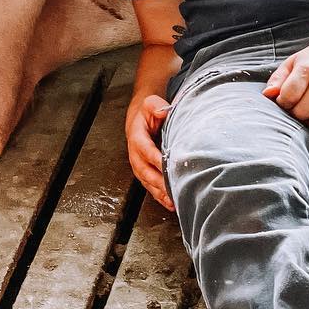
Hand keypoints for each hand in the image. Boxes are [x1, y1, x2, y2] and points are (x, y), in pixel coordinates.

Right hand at [126, 94, 173, 210]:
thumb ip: (155, 106)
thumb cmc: (148, 114)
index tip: (167, 165)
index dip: (156, 158)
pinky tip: (171, 204)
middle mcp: (136, 155)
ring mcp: (140, 167)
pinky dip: (161, 197)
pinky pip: (152, 188)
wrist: (140, 122)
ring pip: (148, 182)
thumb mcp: (150, 104)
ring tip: (173, 201)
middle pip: (146, 171)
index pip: (146, 150)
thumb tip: (163, 110)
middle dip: (159, 181)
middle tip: (173, 188)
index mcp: (137, 138)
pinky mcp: (145, 174)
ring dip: (160, 193)